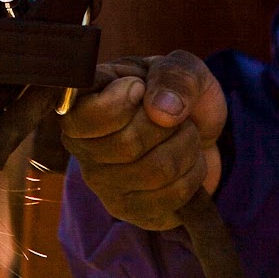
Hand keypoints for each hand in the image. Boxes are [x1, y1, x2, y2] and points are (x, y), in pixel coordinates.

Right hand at [60, 51, 227, 229]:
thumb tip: (162, 111)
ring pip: (155, 172)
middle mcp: (81, 145)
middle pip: (128, 145)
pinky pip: (169, 199)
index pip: (85, 117)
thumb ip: (175, 75)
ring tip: (185, 136)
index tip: (140, 87)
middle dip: (170, 125)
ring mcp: (101, 182)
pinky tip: (187, 163)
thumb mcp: (182, 68)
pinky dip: (192, 176)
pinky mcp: (126, 209)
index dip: (121, 102)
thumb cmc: (178, 93)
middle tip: (174, 115)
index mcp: (81, 102)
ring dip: (186, 148)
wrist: (197, 131)